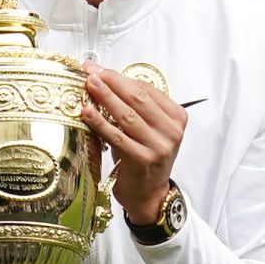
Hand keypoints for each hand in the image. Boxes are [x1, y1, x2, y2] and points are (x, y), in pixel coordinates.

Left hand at [84, 63, 186, 227]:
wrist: (149, 195)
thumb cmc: (144, 158)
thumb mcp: (147, 129)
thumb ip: (135, 107)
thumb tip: (105, 79)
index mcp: (176, 117)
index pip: (146, 89)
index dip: (121, 76)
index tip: (100, 68)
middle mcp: (171, 131)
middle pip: (138, 98)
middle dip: (112, 82)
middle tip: (91, 72)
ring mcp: (159, 146)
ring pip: (128, 115)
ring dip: (106, 97)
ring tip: (89, 85)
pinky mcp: (143, 160)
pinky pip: (118, 137)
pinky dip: (101, 123)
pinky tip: (87, 112)